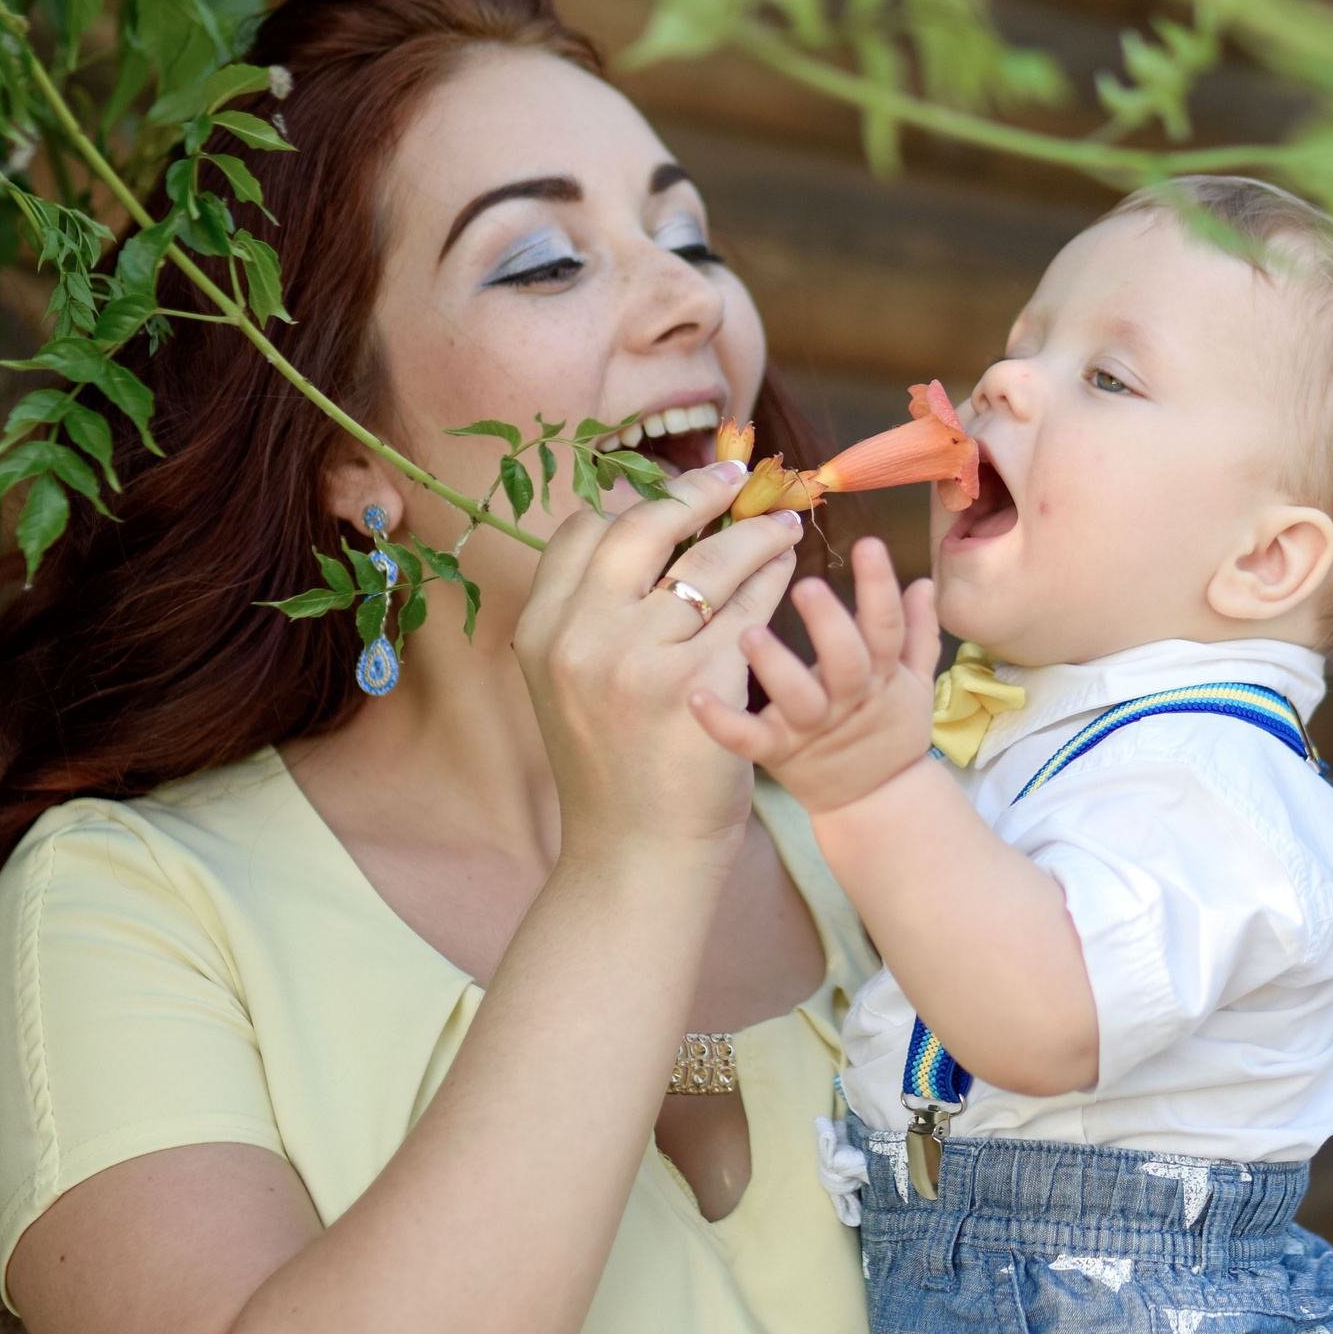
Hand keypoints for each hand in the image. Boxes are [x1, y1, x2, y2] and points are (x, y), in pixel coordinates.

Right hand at [516, 462, 804, 866]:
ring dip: (754, 533)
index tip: (679, 495)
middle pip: (645, 527)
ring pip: (710, 562)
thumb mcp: (570, 685)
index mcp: (541, 631)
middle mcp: (580, 637)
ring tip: (783, 526)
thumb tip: (640, 525)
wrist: (636, 855)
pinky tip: (790, 572)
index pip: (582, 531)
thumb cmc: (614, 768)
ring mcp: (637, 660)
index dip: (636, 504)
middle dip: (700, 492)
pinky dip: (775, 580)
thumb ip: (590, 614)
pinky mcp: (697, 684)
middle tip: (740, 478)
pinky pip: (750, 608)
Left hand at [690, 536, 941, 815]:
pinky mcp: (779, 755)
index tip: (868, 544)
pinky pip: (750, 740)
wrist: (874, 799)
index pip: (886, 626)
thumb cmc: (888, 728)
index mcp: (881, 674)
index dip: (880, 587)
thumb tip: (923, 581)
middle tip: (805, 585)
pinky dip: (723, 722)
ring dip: (776, 667)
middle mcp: (848, 699)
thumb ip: (916, 630)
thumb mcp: (913, 681)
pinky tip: (697, 697)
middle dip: (829, 624)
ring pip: (799, 698)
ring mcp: (812, 728)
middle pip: (846, 660)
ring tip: (749, 633)